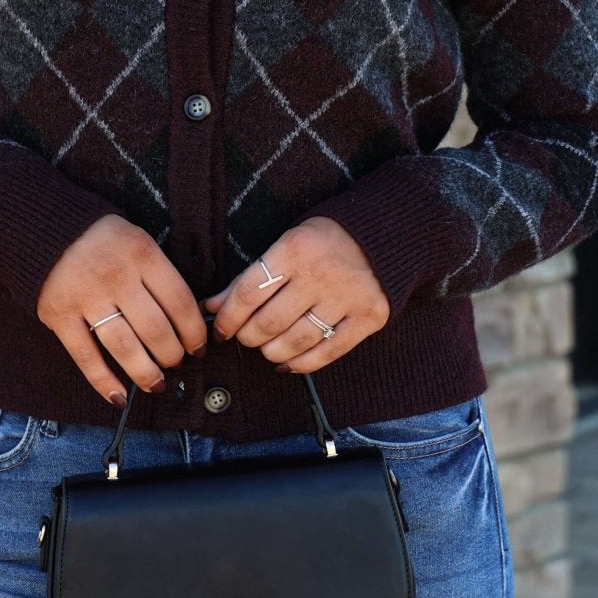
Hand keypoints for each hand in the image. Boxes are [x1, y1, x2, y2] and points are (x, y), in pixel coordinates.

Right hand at [37, 213, 209, 407]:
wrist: (44, 227)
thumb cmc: (101, 239)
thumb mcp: (137, 240)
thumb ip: (158, 274)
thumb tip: (186, 321)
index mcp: (141, 254)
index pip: (179, 301)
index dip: (194, 331)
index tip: (199, 346)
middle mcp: (115, 276)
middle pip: (155, 329)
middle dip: (172, 355)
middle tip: (176, 363)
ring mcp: (85, 297)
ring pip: (124, 347)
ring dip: (145, 373)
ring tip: (156, 383)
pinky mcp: (59, 315)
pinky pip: (85, 356)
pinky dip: (103, 381)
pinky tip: (119, 397)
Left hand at [201, 218, 388, 372]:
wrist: (383, 234)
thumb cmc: (326, 240)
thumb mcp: (286, 243)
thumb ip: (251, 276)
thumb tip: (213, 306)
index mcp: (295, 250)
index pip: (248, 294)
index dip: (228, 317)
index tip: (221, 329)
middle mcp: (320, 274)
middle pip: (269, 322)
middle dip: (248, 337)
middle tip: (245, 337)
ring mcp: (347, 297)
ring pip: (296, 341)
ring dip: (272, 352)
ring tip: (267, 348)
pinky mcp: (369, 316)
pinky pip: (329, 351)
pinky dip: (303, 364)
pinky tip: (288, 363)